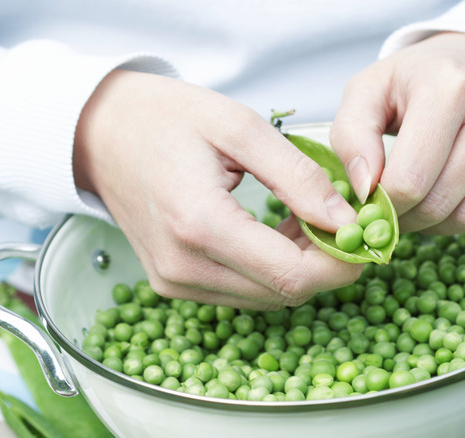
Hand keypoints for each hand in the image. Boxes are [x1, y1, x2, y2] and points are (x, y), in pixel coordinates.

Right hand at [73, 70, 358, 309]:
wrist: (101, 132)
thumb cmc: (167, 118)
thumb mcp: (240, 128)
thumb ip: (297, 176)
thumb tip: (344, 218)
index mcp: (200, 225)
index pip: (291, 275)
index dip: (339, 263)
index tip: (363, 236)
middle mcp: (184, 266)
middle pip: (283, 293)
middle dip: (326, 264)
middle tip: (343, 221)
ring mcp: (175, 281)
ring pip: (267, 297)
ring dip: (300, 266)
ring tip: (308, 217)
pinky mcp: (174, 283)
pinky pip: (243, 291)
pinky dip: (272, 269)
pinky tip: (280, 230)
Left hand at [331, 32, 464, 234]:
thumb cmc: (423, 78)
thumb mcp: (370, 90)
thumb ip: (351, 137)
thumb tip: (365, 188)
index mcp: (449, 85)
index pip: (409, 180)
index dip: (384, 206)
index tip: (374, 203)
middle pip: (440, 202)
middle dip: (408, 219)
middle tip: (395, 211)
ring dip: (437, 224)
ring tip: (421, 205)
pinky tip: (453, 197)